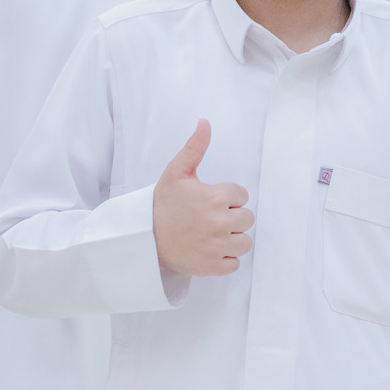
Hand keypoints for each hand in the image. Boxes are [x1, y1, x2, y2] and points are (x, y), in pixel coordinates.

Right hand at [152, 119, 252, 277]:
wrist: (143, 238)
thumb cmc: (161, 204)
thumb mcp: (176, 172)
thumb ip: (195, 147)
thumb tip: (205, 122)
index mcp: (215, 197)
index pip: (242, 195)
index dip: (227, 197)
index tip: (209, 200)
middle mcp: (220, 222)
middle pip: (247, 218)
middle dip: (232, 217)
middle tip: (209, 218)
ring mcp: (217, 247)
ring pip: (245, 242)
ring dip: (232, 239)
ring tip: (211, 235)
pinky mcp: (212, 266)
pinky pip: (235, 263)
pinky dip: (225, 259)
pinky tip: (209, 250)